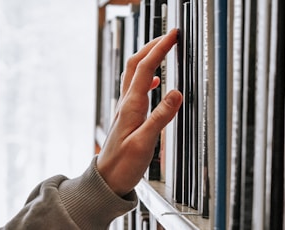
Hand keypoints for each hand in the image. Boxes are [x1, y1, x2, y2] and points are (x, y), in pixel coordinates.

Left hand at [97, 29, 182, 196]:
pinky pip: (136, 88)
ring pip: (134, 74)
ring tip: (162, 50)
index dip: (159, 49)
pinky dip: (146, 78)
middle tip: (169, 36)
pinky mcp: (128, 115)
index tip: (172, 36)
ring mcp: (126, 108)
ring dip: (148, 58)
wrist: (108, 178)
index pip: (146, 68)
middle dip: (152, 46)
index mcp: (131, 106)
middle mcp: (126, 103)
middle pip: (136, 64)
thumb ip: (160, 117)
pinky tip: (155, 82)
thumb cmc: (123, 164)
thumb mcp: (144, 142)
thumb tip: (176, 93)